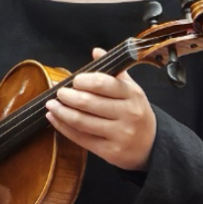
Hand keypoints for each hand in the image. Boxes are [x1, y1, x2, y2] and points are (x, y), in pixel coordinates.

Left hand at [45, 48, 156, 170]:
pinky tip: (54, 119)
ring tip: (51, 105)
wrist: (151, 146)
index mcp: (132, 95)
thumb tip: (96, 51)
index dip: (84, 80)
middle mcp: (128, 114)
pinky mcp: (110, 151)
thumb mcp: (131, 90)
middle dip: (68, 96)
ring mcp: (119, 134)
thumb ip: (114, 72)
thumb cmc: (135, 113)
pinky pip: (81, 138)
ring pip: (82, 121)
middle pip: (89, 103)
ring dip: (61, 112)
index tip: (74, 80)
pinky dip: (63, 127)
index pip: (104, 83)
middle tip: (58, 92)